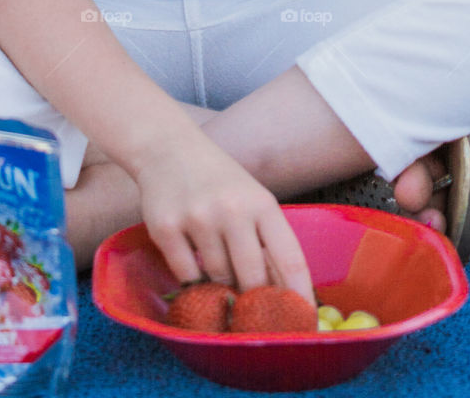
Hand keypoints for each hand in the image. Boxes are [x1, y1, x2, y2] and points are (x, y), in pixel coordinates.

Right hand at [131, 134, 315, 305]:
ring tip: (217, 269)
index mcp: (262, 203)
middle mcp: (232, 210)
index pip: (290, 259)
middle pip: (253, 278)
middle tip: (253, 311)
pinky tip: (192, 261)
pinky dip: (191, 277)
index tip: (304, 321)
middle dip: (255, 300)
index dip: (299, 295)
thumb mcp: (251, 199)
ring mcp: (198, 218)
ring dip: (220, 283)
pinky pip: (185, 275)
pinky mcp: (166, 228)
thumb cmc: (219, 180)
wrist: (168, 148)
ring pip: (218, 278)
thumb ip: (265, 240)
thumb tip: (281, 295)